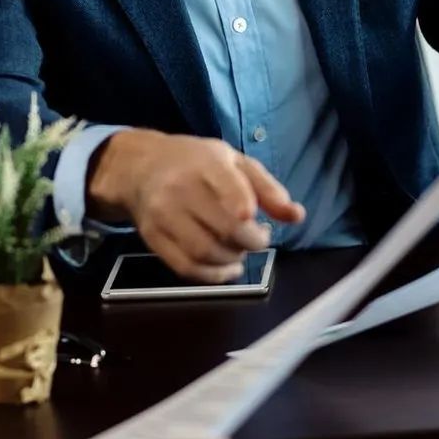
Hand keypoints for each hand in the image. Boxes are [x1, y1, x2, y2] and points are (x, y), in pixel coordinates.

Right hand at [89, 130, 304, 282]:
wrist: (141, 168)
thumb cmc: (195, 162)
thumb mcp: (234, 162)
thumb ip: (268, 188)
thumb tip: (296, 216)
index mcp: (206, 164)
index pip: (225, 186)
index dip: (241, 205)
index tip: (252, 218)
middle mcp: (180, 189)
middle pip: (222, 227)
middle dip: (250, 242)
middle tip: (258, 239)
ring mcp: (163, 216)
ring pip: (204, 252)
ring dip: (232, 260)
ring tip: (240, 251)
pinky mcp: (153, 239)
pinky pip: (186, 268)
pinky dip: (212, 276)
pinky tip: (226, 268)